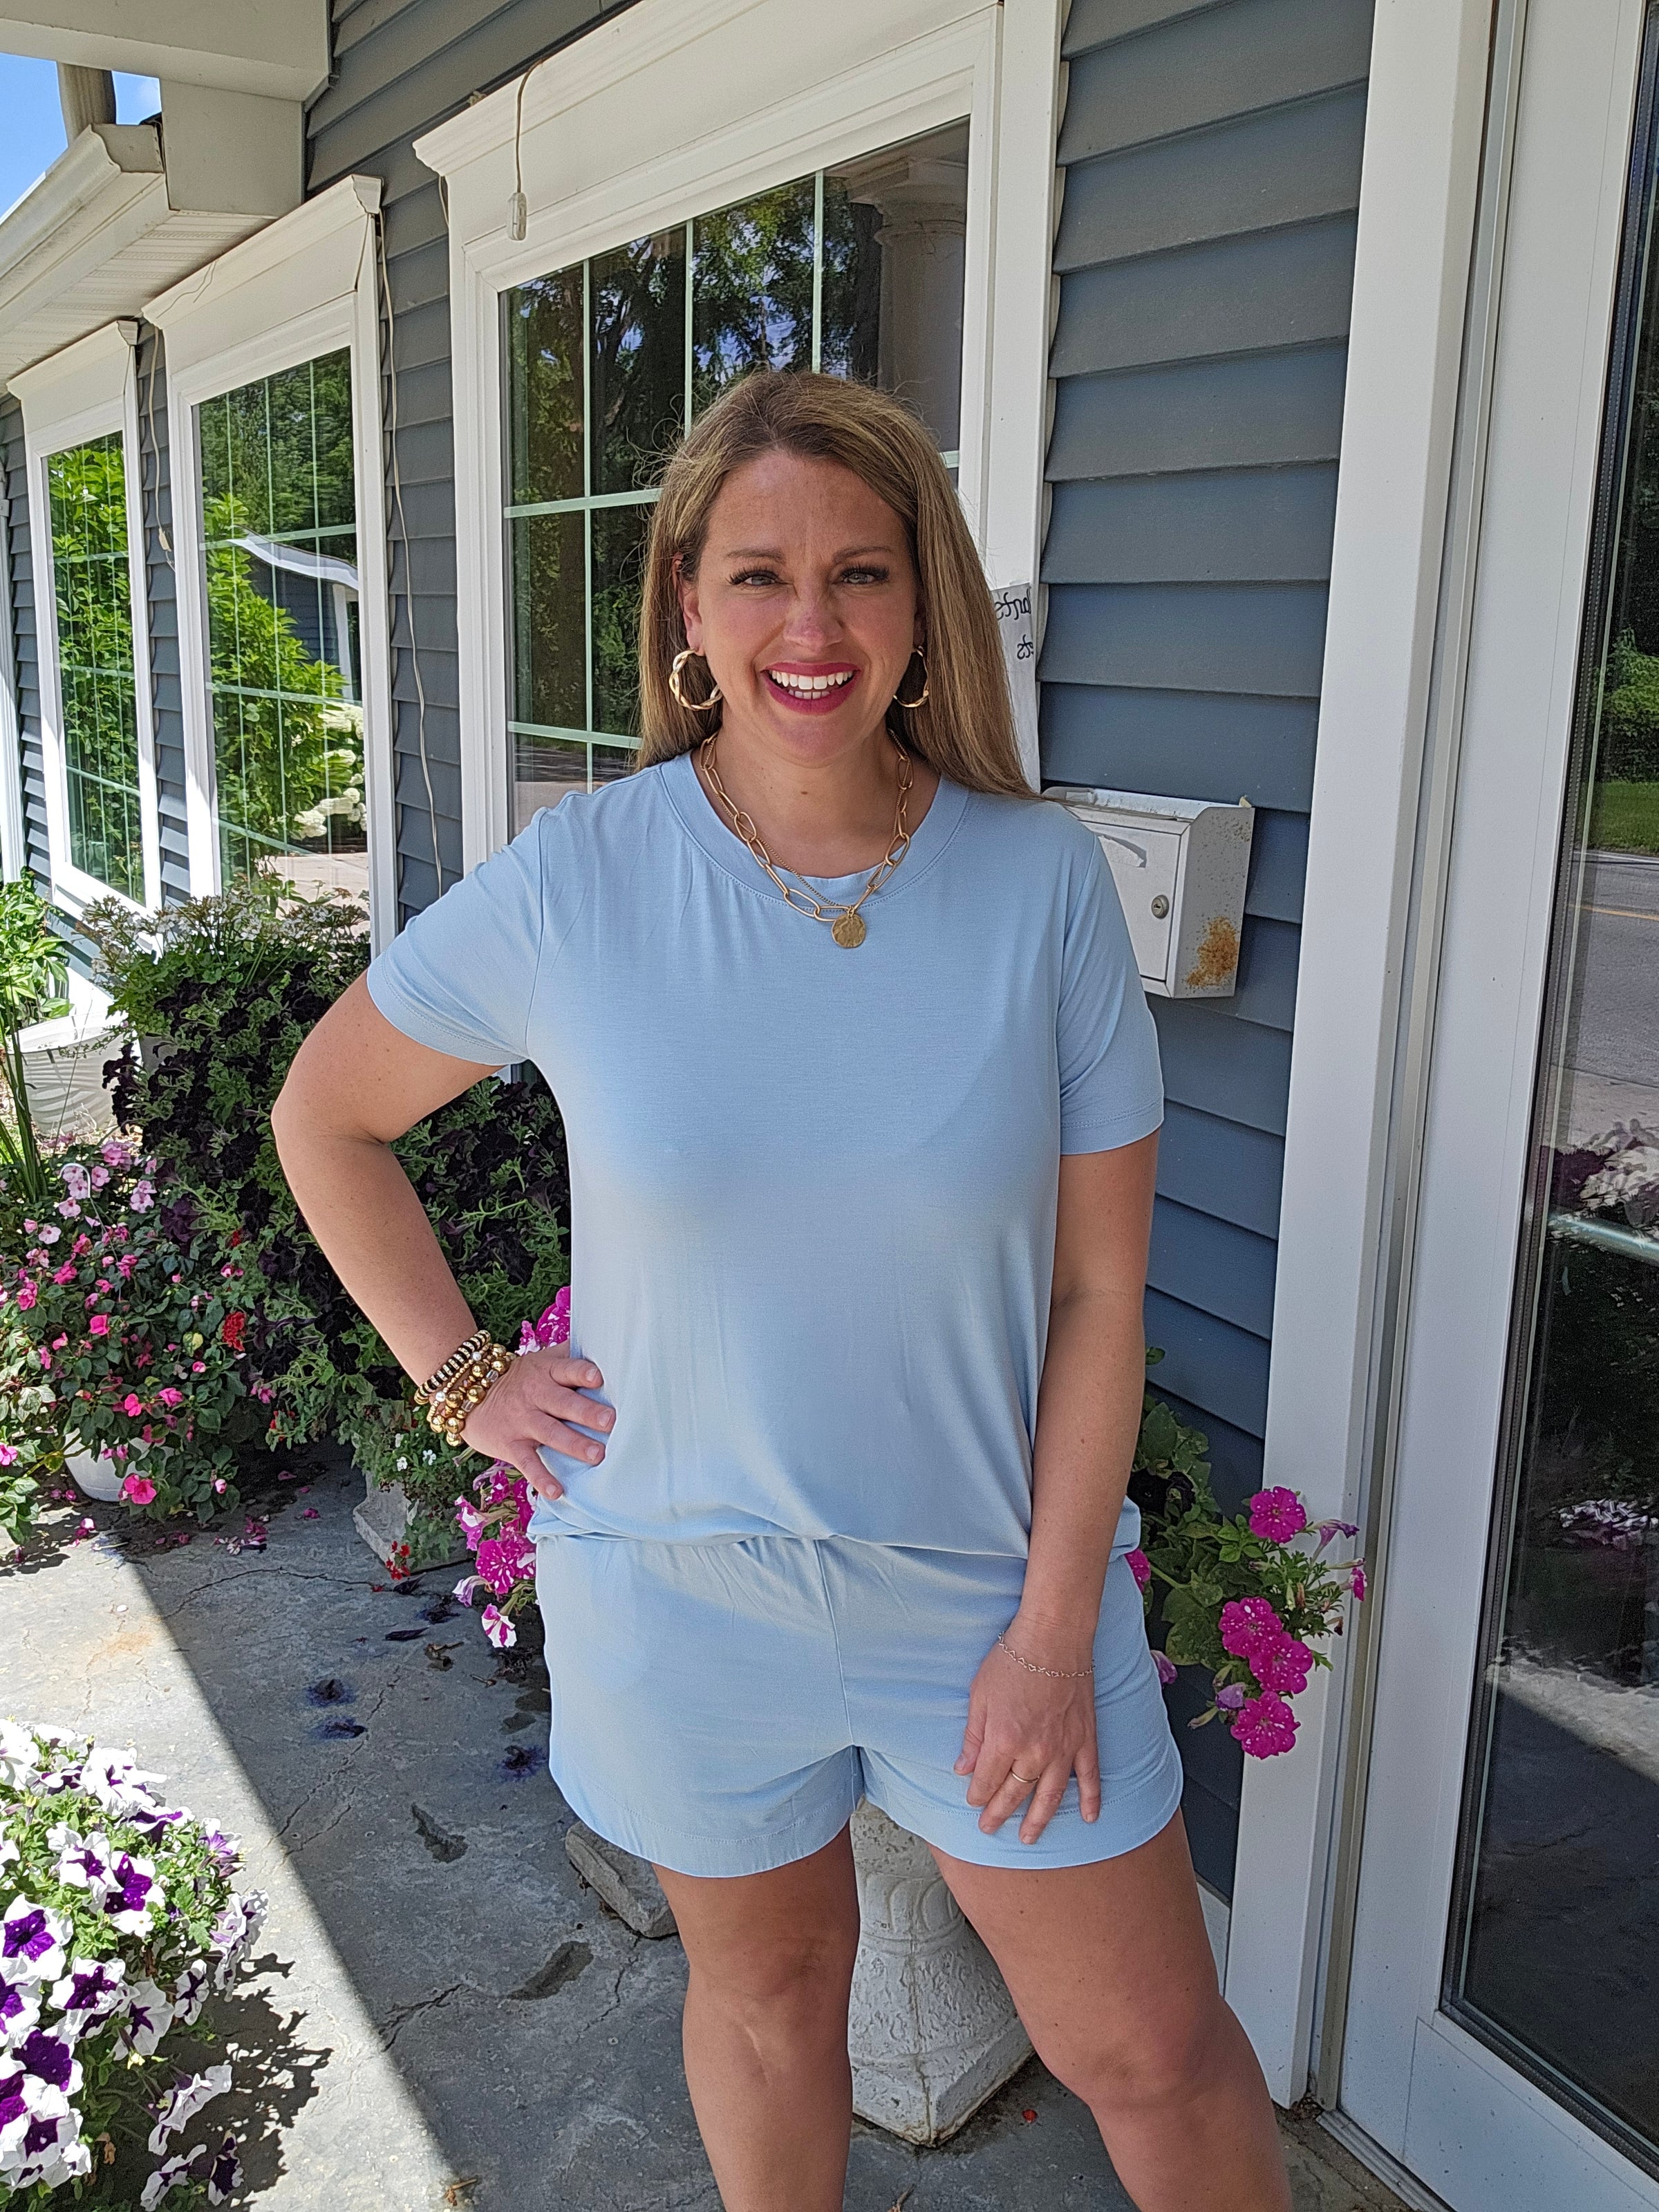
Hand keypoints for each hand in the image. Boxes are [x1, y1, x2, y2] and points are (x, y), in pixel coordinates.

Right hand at [458, 1347, 612, 1502]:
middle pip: (563, 1403)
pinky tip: (557, 1491)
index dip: (581, 1373)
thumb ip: (570, 1354)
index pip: (567, 1370)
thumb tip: (605, 1340)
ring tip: (597, 1455)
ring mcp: (523, 1421)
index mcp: (547, 1372)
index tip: (598, 1378)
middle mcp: (536, 1395)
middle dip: (586, 1412)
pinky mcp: (511, 1445)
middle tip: (610, 1421)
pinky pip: (528, 1463)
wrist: (470, 1395)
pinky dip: (541, 1478)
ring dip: (574, 1444)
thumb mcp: (542, 1360)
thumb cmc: (520, 1378)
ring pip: (551, 1432)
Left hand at [954, 1618, 1100, 1845]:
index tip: (972, 1801)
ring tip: (1029, 1838)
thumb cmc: (1012, 1660)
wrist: (1053, 1637)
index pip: (985, 1782)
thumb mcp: (979, 1695)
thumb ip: (973, 1736)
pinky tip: (1089, 1818)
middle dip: (999, 1814)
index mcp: (1003, 1741)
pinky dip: (1091, 1799)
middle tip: (990, 1829)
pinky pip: (1089, 1777)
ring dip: (1038, 1820)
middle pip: (1014, 1795)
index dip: (976, 1795)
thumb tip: (962, 1768)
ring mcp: (1063, 1749)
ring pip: (1049, 1796)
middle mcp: (1033, 1753)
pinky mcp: (1085, 1739)